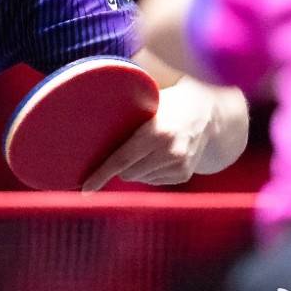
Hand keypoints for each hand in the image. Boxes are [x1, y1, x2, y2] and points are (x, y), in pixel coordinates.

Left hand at [81, 79, 213, 191]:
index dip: (101, 174)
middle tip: (125, 145)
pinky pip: (152, 180)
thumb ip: (124, 120)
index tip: (85, 188)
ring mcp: (179, 166)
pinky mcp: (183, 175)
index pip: (122, 159)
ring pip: (139, 178)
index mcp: (157, 132)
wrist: (205, 112)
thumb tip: (90, 136)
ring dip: (135, 167)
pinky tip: (158, 154)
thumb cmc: (166, 103)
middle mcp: (170, 152)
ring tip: (148, 146)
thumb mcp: (146, 105)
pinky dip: (148, 170)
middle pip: (127, 173)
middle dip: (119, 165)